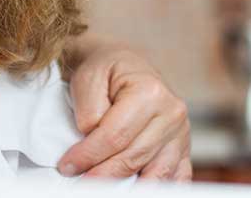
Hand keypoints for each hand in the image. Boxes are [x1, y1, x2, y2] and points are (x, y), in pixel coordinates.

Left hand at [59, 44, 192, 180]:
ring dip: (128, 186)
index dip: (88, 155)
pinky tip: (137, 190)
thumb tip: (90, 141)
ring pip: (155, 174)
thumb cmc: (106, 71)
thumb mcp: (88, 78)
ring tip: (104, 189)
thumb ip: (89, 111)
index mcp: (150, 92)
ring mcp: (181, 133)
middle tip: (80, 182)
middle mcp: (172, 113)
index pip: (115, 136)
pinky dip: (158, 188)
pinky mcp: (183, 149)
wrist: (125, 65)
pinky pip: (177, 177)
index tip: (67, 166)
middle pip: (133, 158)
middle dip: (102, 174)